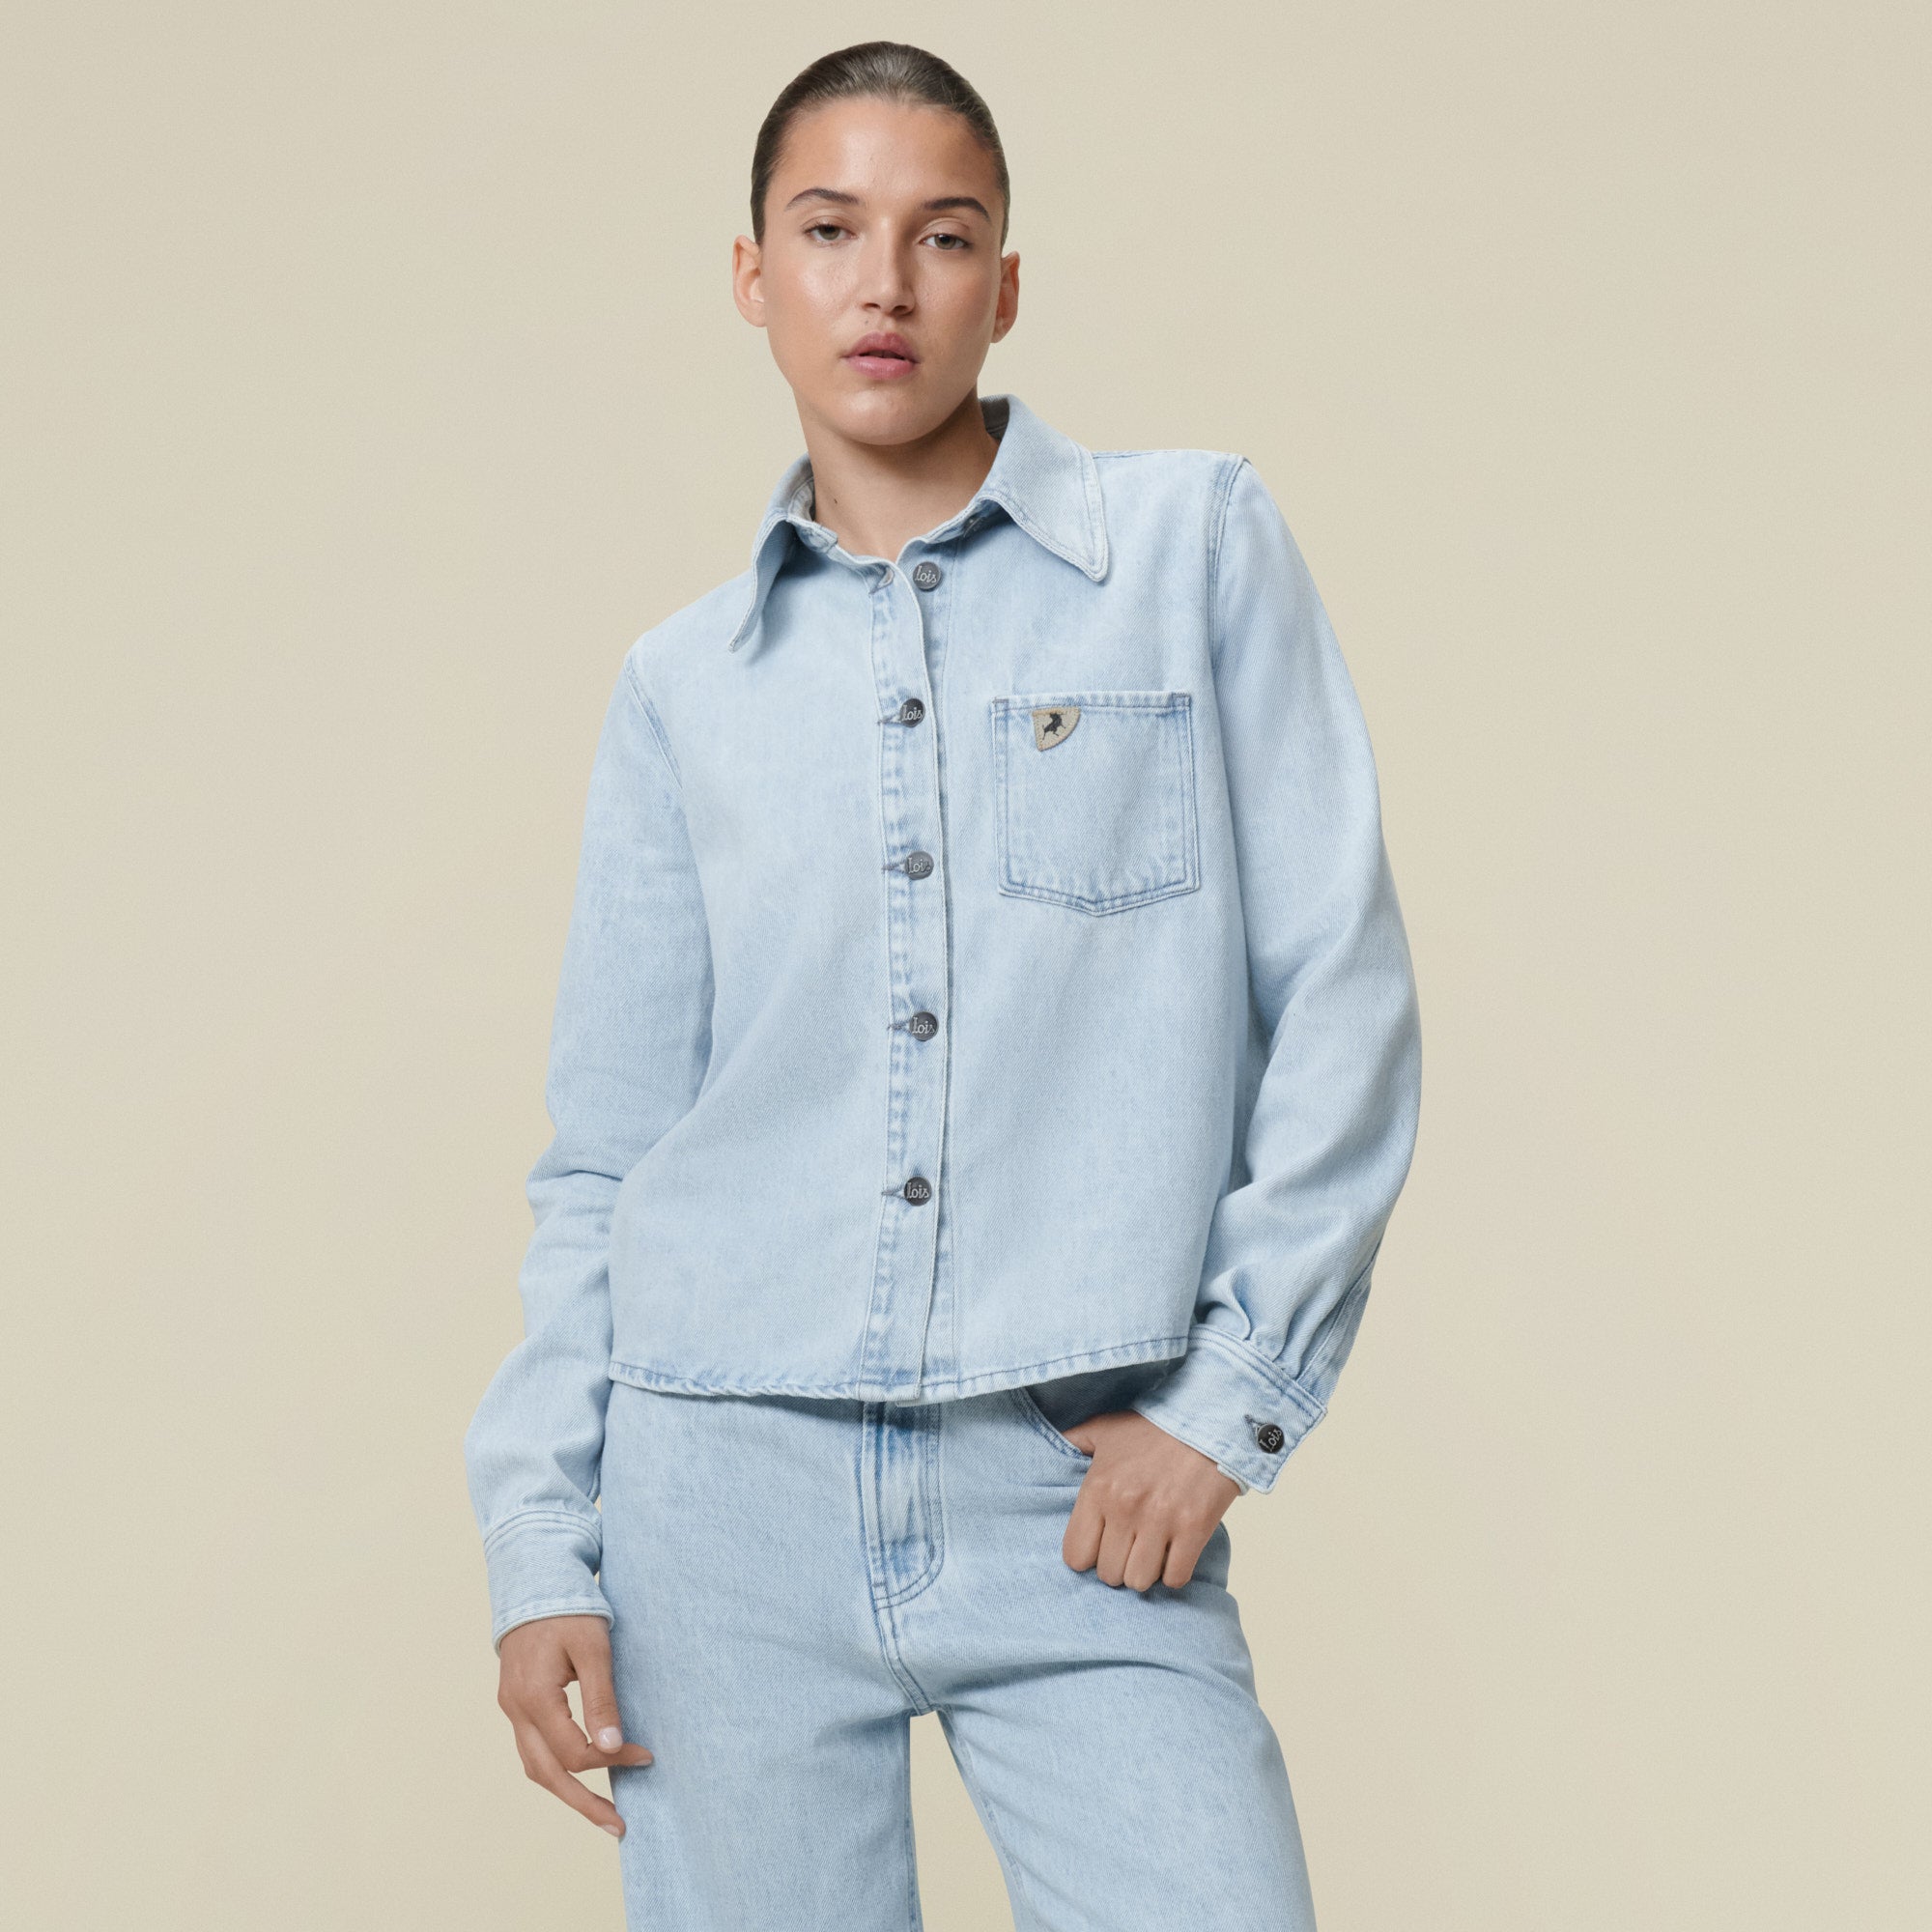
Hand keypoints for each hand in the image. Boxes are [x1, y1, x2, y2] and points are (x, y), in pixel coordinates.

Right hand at [495, 1615, 653, 1837]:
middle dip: (584, 1804)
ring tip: (601, 1813)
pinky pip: (533, 1750)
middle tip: (619, 1827)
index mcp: (535, 1698)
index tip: (645, 1754)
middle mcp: (516, 1710)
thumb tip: (612, 1748)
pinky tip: (580, 1775)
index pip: (575, 1752)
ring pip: (536, 1767)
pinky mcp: (516, 1703)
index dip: (612, 1760)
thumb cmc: (568, 1610)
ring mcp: (512, 1709)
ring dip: (568, 1793)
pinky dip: (556, 1769)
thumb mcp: (593, 1648)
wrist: (534, 1582)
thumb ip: (601, 1699)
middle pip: (548, 1775)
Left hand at [1058, 1410, 1242, 1590]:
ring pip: (1139, 1581)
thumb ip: (1074, 1440)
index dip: (1088, 1555)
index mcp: (1098, 1488)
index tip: (1101, 1543)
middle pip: (1108, 1574)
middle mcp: (1125, 1509)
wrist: (1209, 1418)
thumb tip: (1052, 1444)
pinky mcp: (1194, 1529)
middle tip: (1130, 1546)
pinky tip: (1175, 1552)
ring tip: (1152, 1550)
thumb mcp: (1105, 1428)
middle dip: (1117, 1564)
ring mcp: (1161, 1521)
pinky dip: (1174, 1572)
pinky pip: (1175, 1578)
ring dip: (1145, 1571)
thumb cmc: (1155, 1426)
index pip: (1075, 1556)